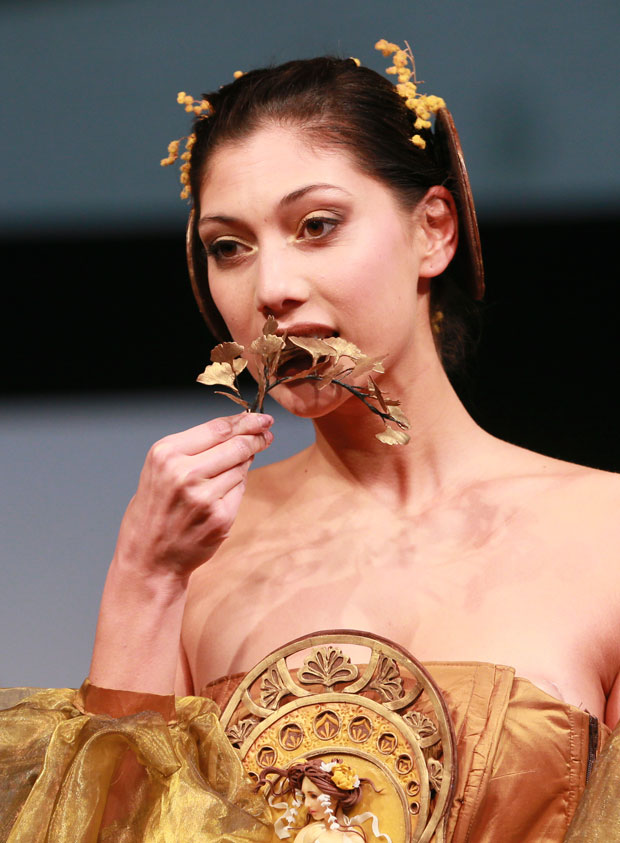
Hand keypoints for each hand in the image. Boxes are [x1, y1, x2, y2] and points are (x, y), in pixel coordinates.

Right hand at [114, 412, 273, 581]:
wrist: (149, 557)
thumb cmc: (155, 509)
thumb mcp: (161, 469)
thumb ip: (195, 448)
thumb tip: (239, 428)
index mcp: (166, 453)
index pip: (218, 428)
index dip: (245, 421)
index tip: (262, 419)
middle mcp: (184, 472)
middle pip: (236, 445)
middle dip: (256, 438)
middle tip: (267, 436)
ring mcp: (203, 496)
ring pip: (241, 468)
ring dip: (242, 467)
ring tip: (224, 476)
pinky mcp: (219, 517)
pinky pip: (239, 492)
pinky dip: (236, 489)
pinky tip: (220, 497)